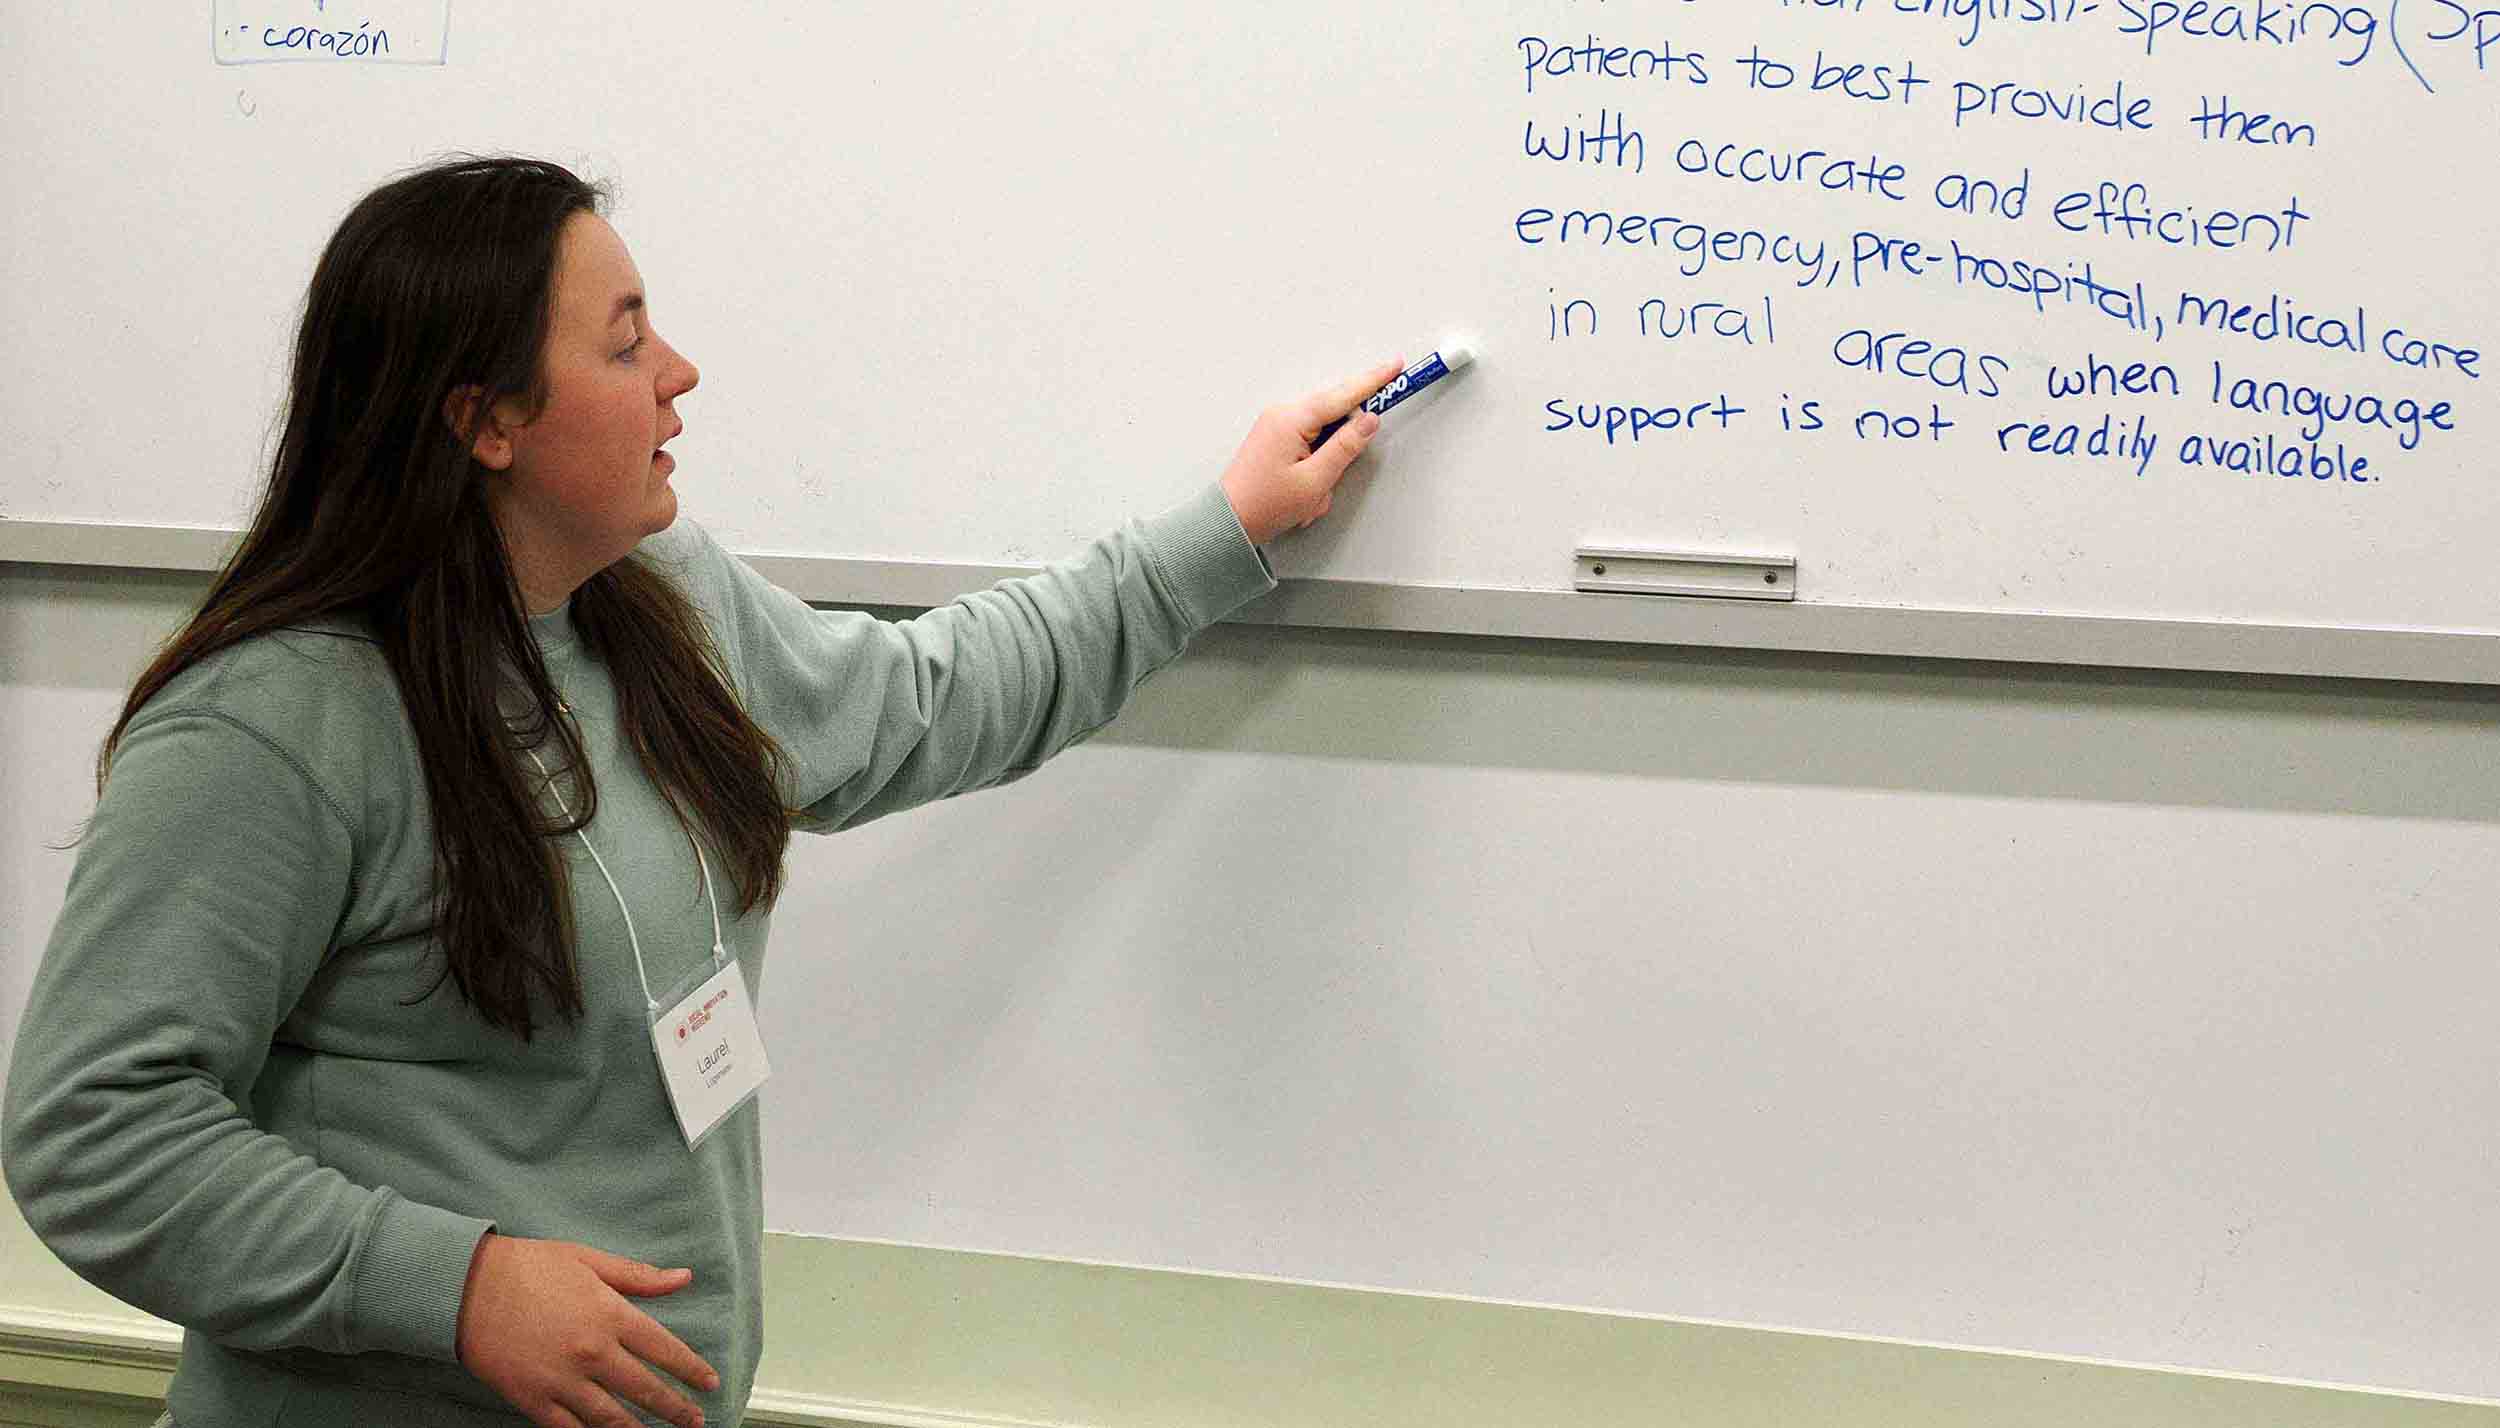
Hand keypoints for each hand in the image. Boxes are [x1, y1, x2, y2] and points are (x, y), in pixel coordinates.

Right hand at [456, 1231, 721, 1427]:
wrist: (465, 1287)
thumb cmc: (528, 1267)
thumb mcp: (589, 1260)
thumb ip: (638, 1276)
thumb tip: (683, 1277)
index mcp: (610, 1315)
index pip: (664, 1349)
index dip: (691, 1369)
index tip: (709, 1382)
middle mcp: (593, 1352)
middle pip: (645, 1389)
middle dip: (675, 1408)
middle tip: (695, 1419)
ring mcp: (563, 1380)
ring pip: (612, 1417)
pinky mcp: (533, 1399)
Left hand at [1219, 356, 1403, 543]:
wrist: (1229, 521)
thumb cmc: (1264, 505)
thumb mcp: (1315, 481)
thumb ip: (1346, 447)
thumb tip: (1368, 421)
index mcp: (1291, 420)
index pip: (1342, 394)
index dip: (1372, 381)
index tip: (1394, 366)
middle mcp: (1282, 415)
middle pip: (1334, 415)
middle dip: (1341, 450)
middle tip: (1330, 476)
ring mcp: (1277, 426)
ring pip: (1324, 435)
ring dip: (1326, 467)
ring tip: (1308, 497)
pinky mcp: (1276, 439)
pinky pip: (1310, 445)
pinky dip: (1314, 470)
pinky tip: (1303, 493)